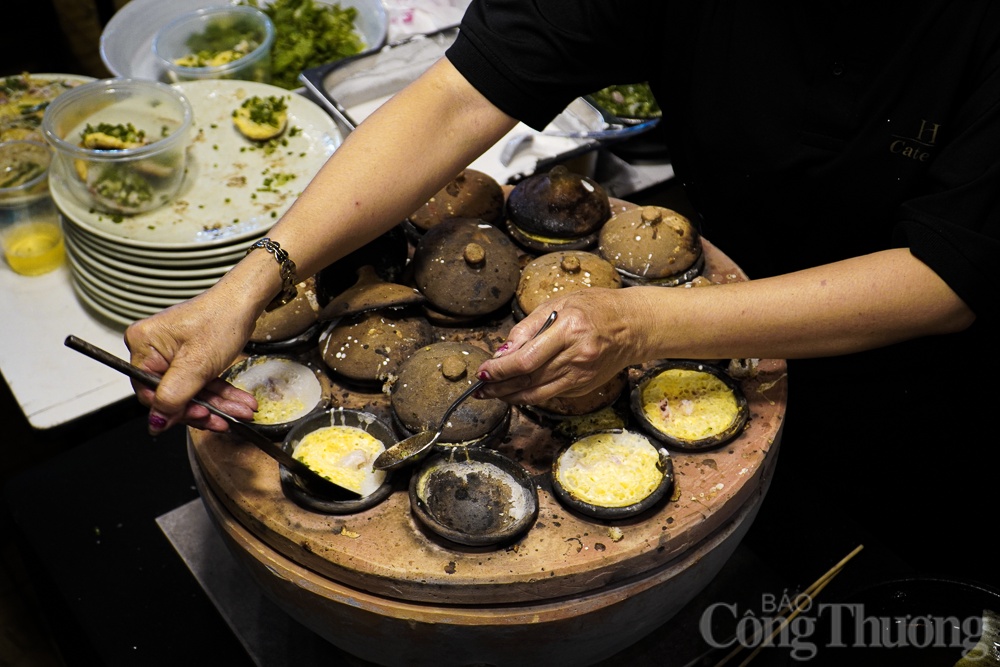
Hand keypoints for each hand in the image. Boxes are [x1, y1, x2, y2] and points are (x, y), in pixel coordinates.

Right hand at [124, 288, 259, 434]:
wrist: (245, 301)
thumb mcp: (197, 364)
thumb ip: (174, 396)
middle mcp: (152, 348)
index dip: (175, 410)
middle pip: (172, 394)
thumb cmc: (221, 319)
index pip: (149, 392)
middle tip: (224, 419)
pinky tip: (237, 402)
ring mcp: (171, 353)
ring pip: (192, 390)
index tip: (201, 416)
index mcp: (143, 345)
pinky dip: (220, 393)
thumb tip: (156, 423)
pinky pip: (200, 382)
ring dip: (218, 404)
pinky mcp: (188, 356)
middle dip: (204, 408)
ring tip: (240, 411)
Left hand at [475, 288, 641, 404]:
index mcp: (569, 328)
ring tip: (493, 394)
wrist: (634, 325)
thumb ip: (528, 327)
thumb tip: (503, 350)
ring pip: (538, 393)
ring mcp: (583, 374)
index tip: (484, 371)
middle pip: (529, 379)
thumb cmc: (596, 308)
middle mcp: (577, 354)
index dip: (500, 369)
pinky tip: (517, 391)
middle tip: (480, 388)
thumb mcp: (559, 303)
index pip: (526, 358)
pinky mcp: (585, 385)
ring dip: (511, 395)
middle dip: (500, 386)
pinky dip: (531, 395)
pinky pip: (551, 394)